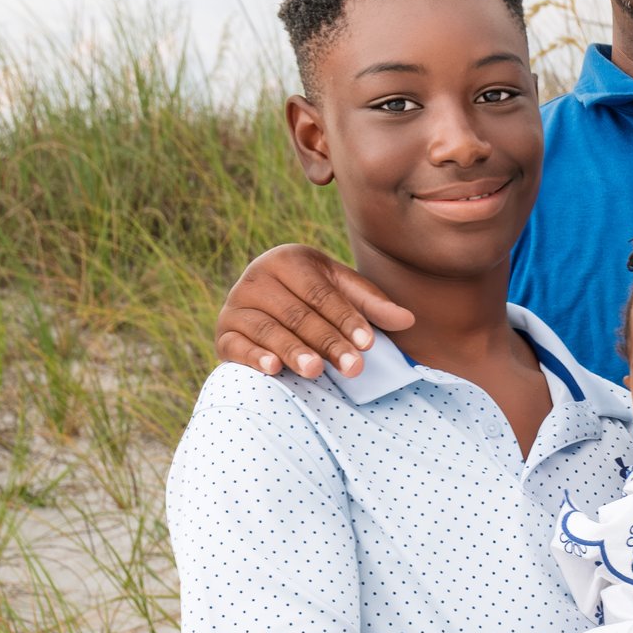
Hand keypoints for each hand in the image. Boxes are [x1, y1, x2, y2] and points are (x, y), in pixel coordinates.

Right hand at [215, 244, 413, 379]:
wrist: (267, 312)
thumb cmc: (315, 301)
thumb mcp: (343, 294)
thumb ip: (372, 305)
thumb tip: (408, 319)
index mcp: (289, 260)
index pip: (321, 293)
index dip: (346, 318)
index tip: (368, 344)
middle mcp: (257, 277)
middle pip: (297, 314)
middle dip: (328, 342)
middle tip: (354, 368)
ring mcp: (236, 305)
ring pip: (268, 329)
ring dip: (294, 351)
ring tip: (316, 371)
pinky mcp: (224, 332)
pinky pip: (237, 345)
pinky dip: (254, 357)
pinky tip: (274, 369)